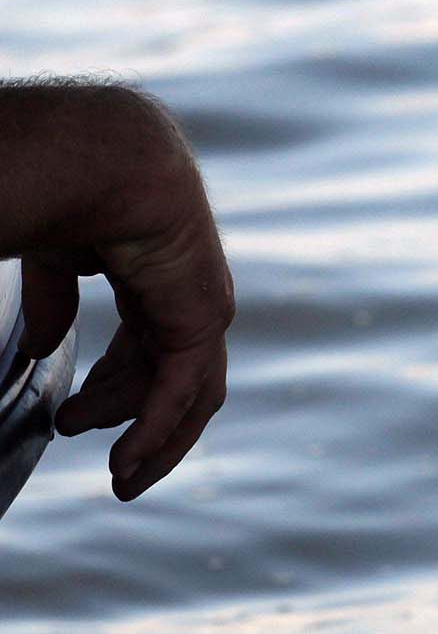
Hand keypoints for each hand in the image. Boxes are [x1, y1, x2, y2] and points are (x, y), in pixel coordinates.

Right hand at [4, 86, 235, 501]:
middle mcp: (184, 294)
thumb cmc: (67, 186)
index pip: (145, 347)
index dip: (113, 390)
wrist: (96, 157)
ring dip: (154, 441)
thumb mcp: (55, 257)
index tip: (71, 419)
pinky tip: (127, 462)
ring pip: (189, 396)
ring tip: (119, 476)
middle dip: (132, 422)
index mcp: (152, 274)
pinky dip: (158, 430)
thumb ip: (52, 302)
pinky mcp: (203, 318)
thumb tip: (40, 349)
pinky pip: (184, 390)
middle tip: (105, 464)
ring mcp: (200, 307)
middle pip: (170, 378)